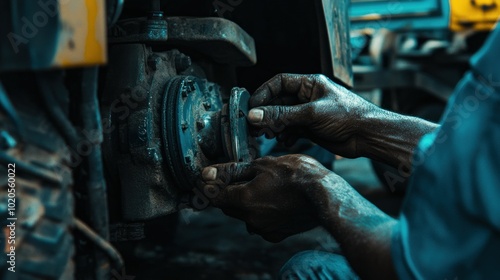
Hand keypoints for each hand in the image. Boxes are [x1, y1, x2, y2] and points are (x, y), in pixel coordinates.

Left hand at [200, 154, 330, 241]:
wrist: (325, 195)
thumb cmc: (296, 174)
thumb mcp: (262, 165)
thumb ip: (232, 171)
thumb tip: (208, 174)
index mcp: (243, 200)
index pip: (214, 196)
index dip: (209, 186)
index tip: (210, 178)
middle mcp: (250, 219)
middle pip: (228, 207)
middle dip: (228, 193)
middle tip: (238, 177)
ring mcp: (264, 229)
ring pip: (244, 216)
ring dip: (245, 203)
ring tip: (261, 187)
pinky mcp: (278, 234)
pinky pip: (260, 224)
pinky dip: (261, 213)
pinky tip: (274, 200)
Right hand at [248, 73, 376, 157]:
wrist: (368, 136)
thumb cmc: (349, 115)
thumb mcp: (311, 113)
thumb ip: (282, 115)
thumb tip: (256, 115)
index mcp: (310, 84)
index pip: (279, 83)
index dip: (264, 93)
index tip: (252, 106)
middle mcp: (308, 97)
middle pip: (278, 102)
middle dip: (266, 114)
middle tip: (255, 125)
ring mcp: (309, 114)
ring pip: (283, 118)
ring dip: (274, 126)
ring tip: (269, 135)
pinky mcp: (311, 129)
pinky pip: (291, 130)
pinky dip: (285, 136)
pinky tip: (285, 141)